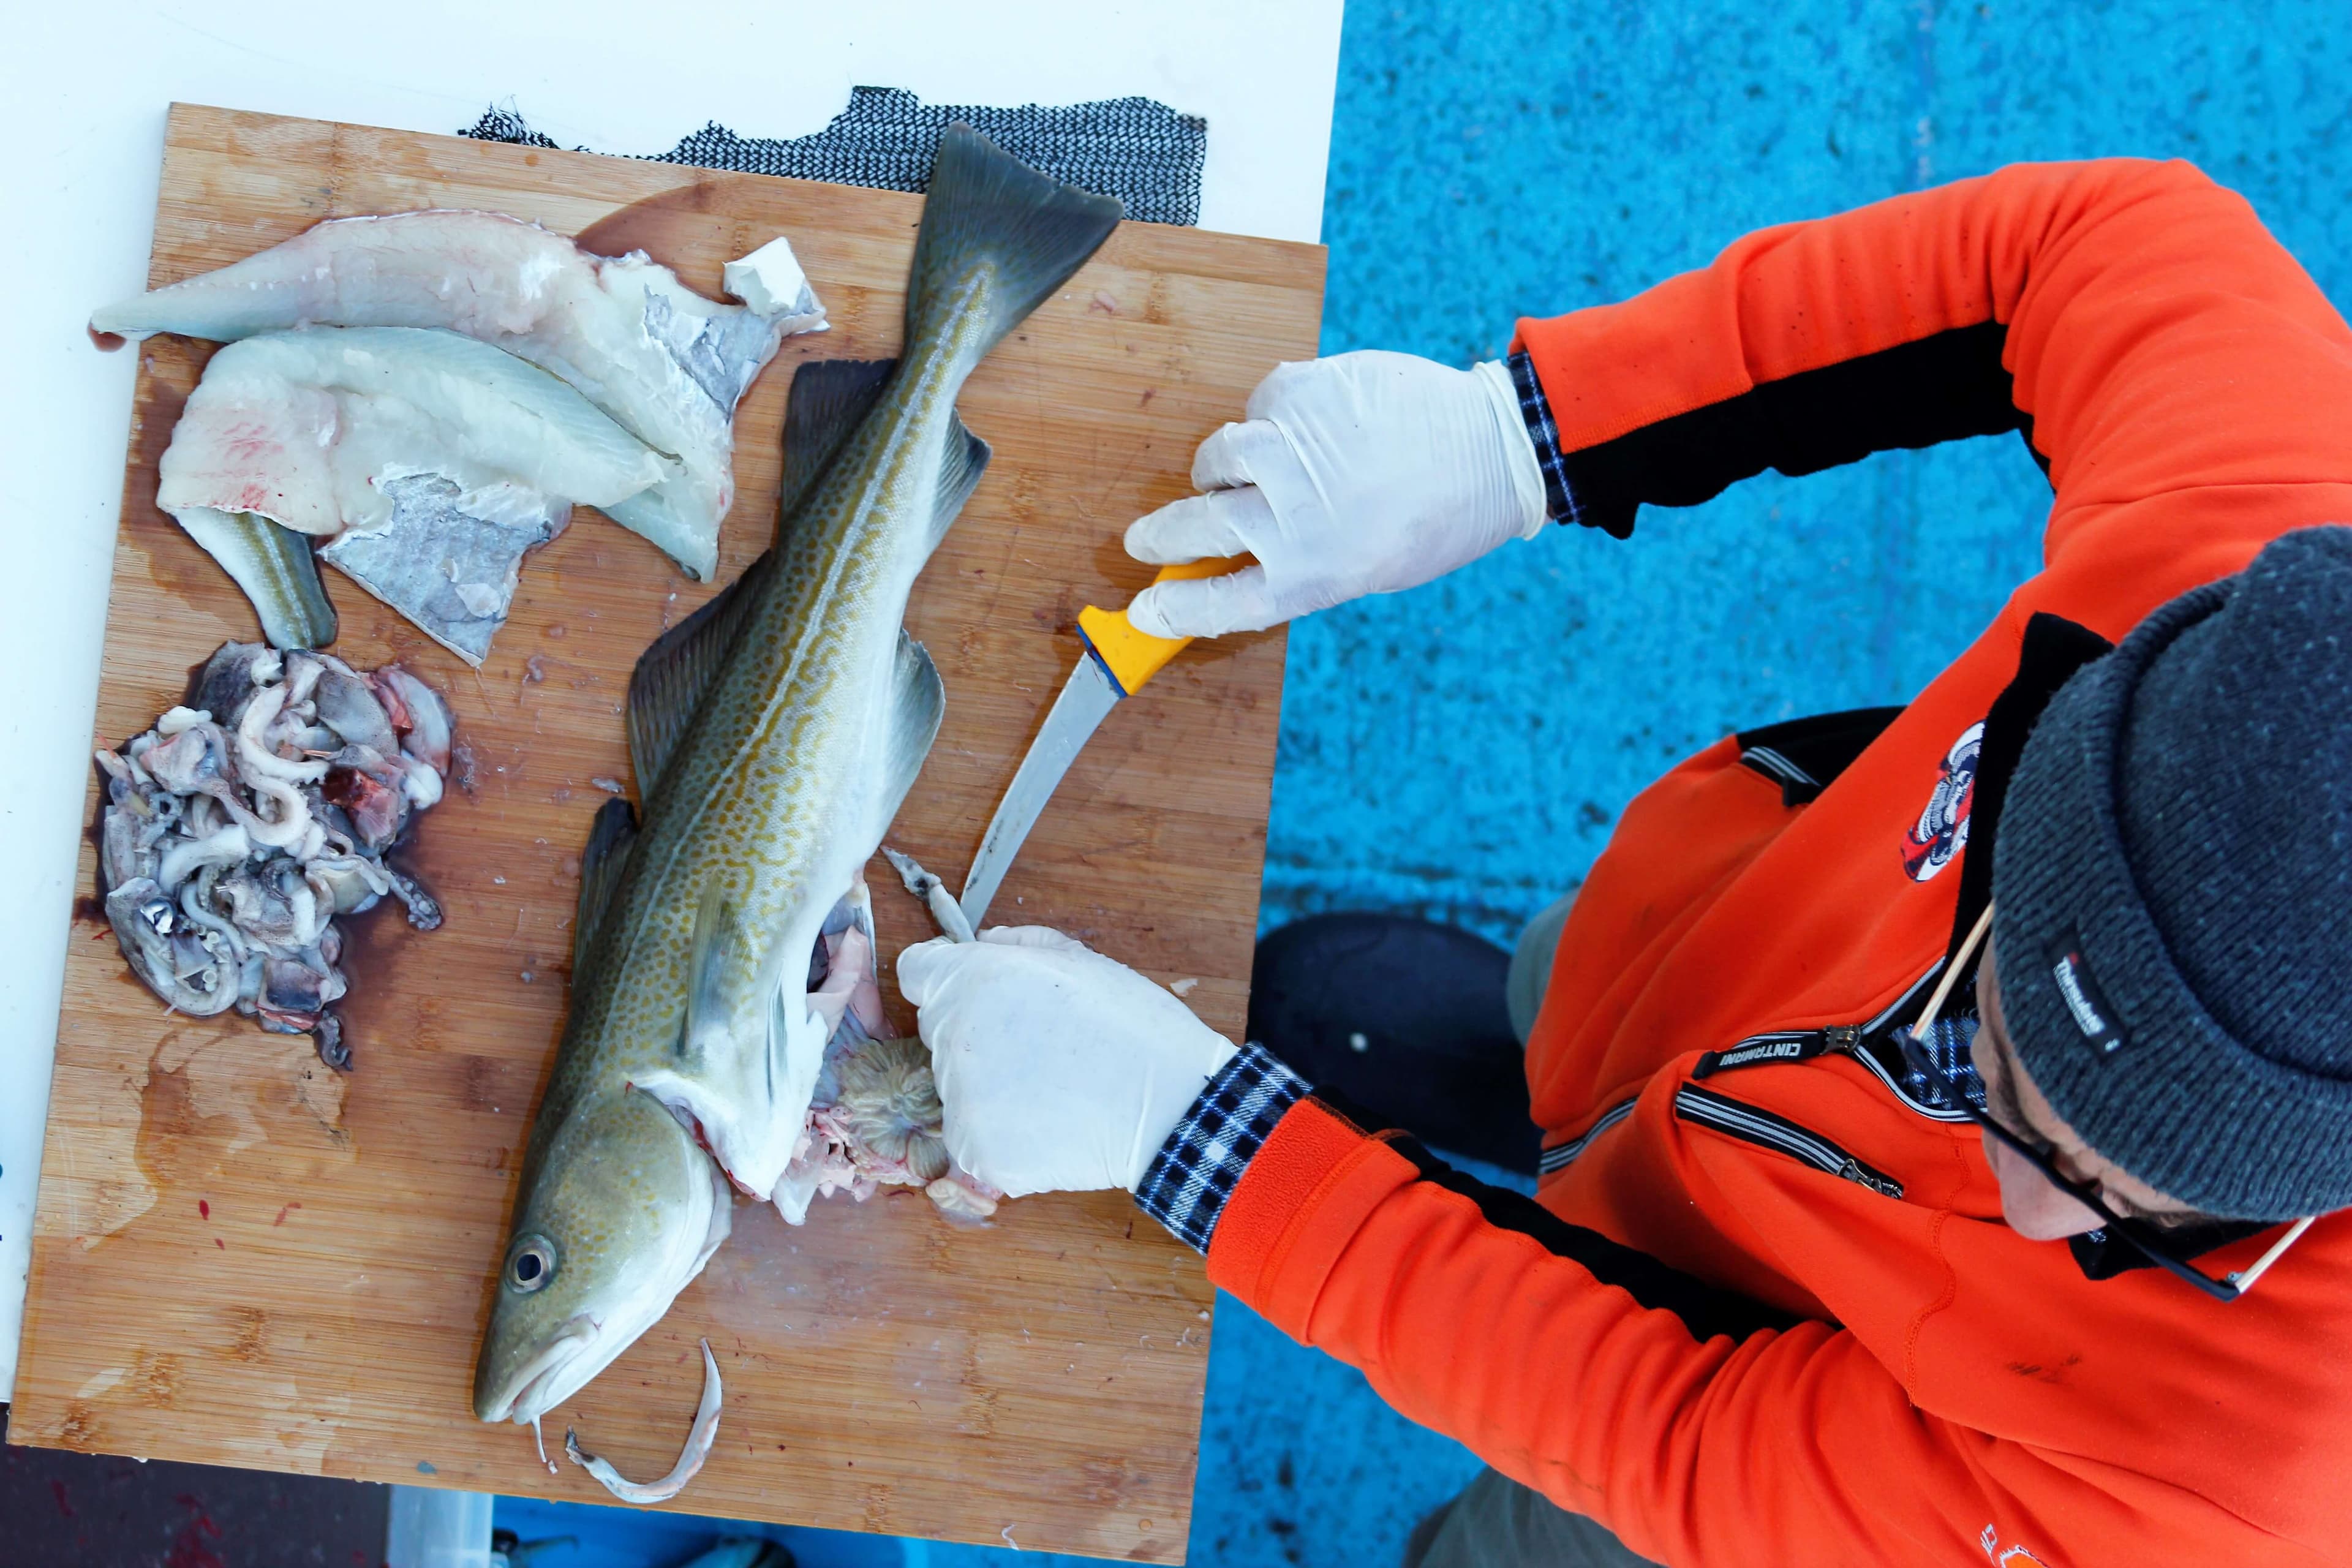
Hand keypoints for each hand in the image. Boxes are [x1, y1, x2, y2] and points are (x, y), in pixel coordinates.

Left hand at [897, 927, 1238, 1195]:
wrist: (1170, 1106)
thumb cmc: (1135, 1028)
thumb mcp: (1083, 960)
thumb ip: (1019, 944)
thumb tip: (983, 945)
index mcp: (975, 978)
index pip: (918, 972)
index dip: (949, 981)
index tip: (979, 998)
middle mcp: (954, 1035)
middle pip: (939, 1034)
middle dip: (976, 1038)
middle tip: (1039, 1050)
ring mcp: (961, 1098)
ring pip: (956, 1091)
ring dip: (990, 1091)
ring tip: (1054, 1091)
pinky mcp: (975, 1150)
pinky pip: (975, 1139)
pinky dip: (1005, 1138)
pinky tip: (1052, 1126)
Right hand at [1124, 350, 1546, 638]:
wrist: (1492, 449)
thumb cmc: (1436, 519)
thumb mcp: (1367, 569)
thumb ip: (1298, 566)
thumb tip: (1231, 560)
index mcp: (1313, 575)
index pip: (1218, 602)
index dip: (1174, 609)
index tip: (1146, 609)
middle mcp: (1294, 516)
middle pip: (1198, 529)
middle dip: (1160, 536)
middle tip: (1143, 539)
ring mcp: (1293, 449)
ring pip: (1218, 458)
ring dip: (1217, 468)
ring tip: (1236, 471)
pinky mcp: (1303, 391)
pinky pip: (1259, 404)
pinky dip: (1270, 416)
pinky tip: (1305, 425)